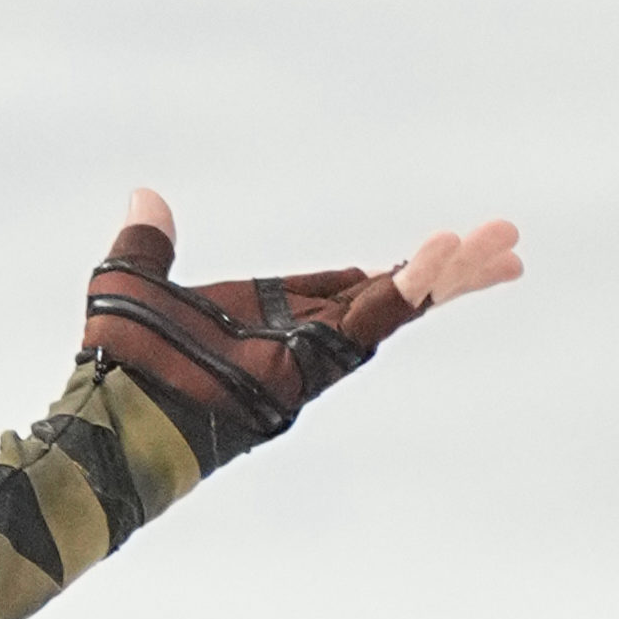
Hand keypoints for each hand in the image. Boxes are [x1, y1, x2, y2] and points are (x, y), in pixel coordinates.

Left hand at [78, 183, 522, 456]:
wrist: (107, 419)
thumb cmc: (115, 369)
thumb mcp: (130, 287)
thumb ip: (146, 246)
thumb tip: (143, 198)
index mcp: (275, 320)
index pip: (353, 290)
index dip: (400, 270)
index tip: (448, 245)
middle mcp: (302, 342)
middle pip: (395, 298)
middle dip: (453, 271)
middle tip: (511, 244)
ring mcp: (310, 358)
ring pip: (397, 308)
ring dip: (452, 274)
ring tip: (506, 242)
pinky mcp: (311, 370)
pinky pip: (371, 323)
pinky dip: (409, 288)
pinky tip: (449, 252)